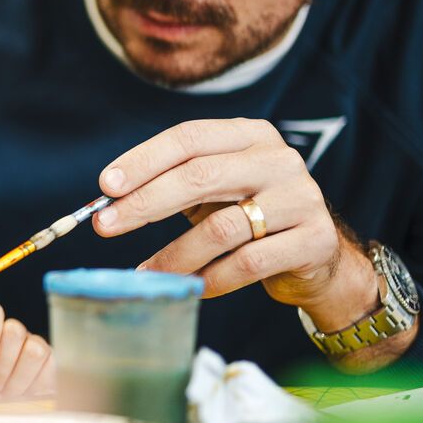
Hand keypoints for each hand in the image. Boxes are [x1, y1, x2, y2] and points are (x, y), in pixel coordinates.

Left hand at [0, 302, 53, 398]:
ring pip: (32, 347)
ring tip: (4, 391)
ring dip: (15, 377)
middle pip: (14, 329)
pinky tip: (21, 392)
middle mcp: (6, 332)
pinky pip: (46, 361)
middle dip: (2, 364)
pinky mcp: (47, 359)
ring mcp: (28, 344)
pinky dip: (30, 382)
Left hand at [94, 119, 388, 352]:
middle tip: (105, 226)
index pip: (190, 138)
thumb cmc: (250, 216)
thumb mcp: (216, 190)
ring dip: (175, 255)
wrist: (318, 257)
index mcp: (251, 135)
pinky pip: (247, 263)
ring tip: (147, 273)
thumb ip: (173, 184)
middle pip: (201, 176)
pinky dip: (210, 279)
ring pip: (222, 227)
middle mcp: (279, 159)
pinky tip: (189, 287)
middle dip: (146, 203)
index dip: (144, 160)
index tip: (105, 186)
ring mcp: (302, 198)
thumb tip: (110, 201)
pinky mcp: (314, 240)